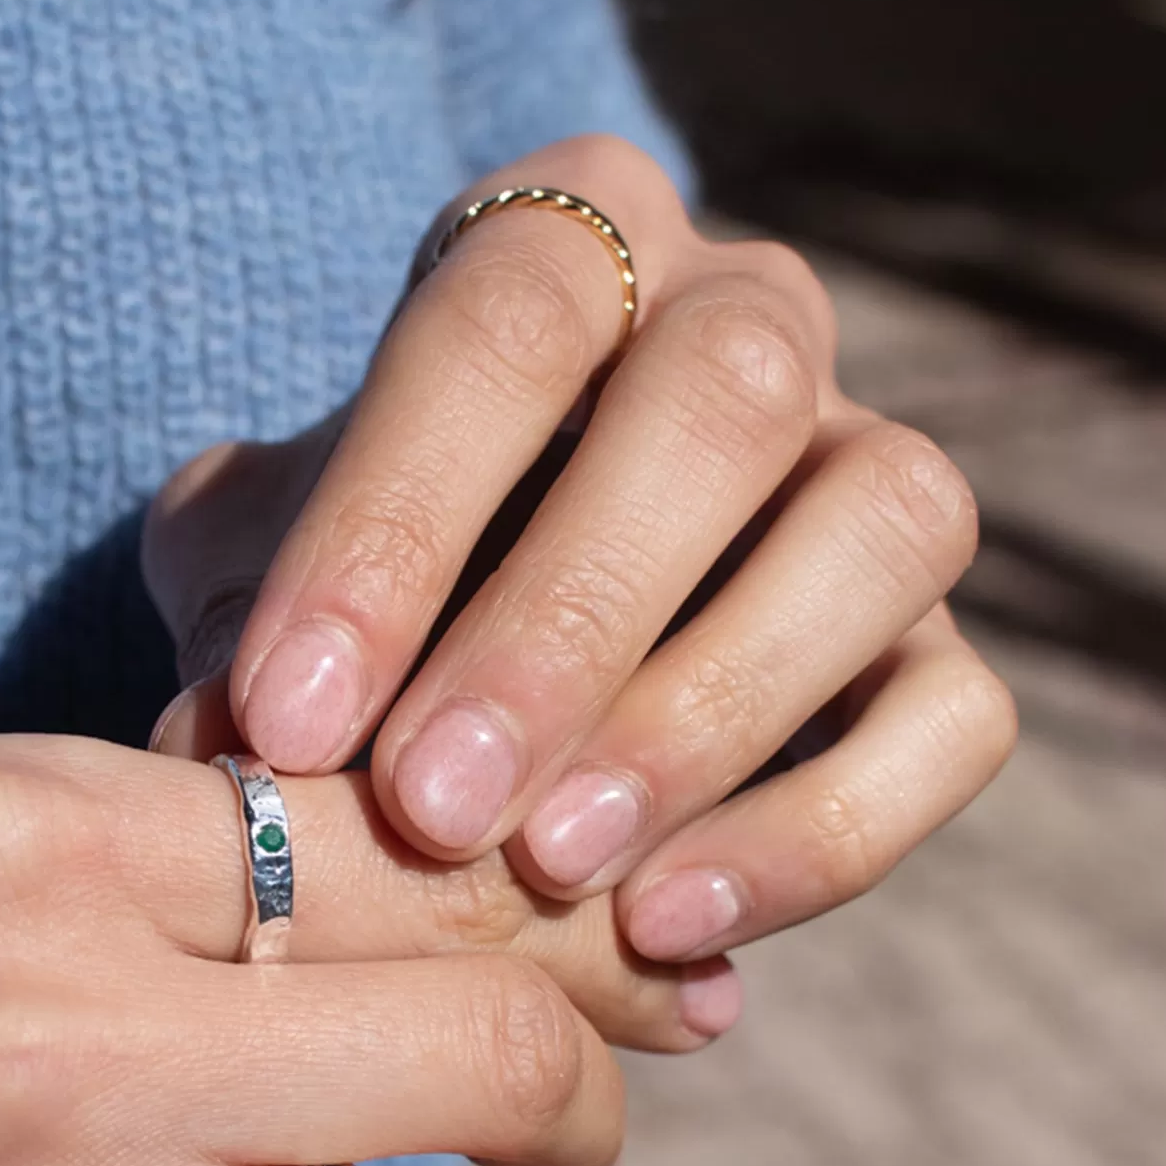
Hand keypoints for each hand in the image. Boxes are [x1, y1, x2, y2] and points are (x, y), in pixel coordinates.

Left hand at [145, 135, 1015, 976]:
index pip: (505, 320)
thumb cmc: (354, 575)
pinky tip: (667, 925)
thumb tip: (212, 756)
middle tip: (435, 807)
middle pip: (723, 398)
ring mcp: (868, 469)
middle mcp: (745, 319)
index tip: (290, 717)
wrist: (479, 633)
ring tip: (553, 866)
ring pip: (886, 527)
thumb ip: (233, 622)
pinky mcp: (941, 638)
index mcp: (565, 241)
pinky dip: (825, 832)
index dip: (396, 522)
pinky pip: (954, 715)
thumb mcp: (254, 566)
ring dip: (711, 712)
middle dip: (568, 619)